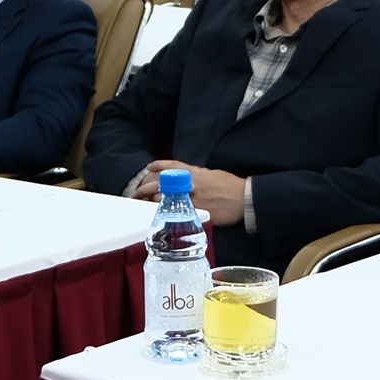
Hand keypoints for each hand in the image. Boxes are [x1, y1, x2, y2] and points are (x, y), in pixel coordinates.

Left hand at [131, 158, 247, 224]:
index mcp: (194, 172)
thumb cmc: (230, 186)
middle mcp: (188, 184)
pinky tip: (158, 213)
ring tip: (142, 204)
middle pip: (160, 184)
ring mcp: (189, 199)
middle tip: (136, 192)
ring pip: (163, 200)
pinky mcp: (193, 213)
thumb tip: (186, 177)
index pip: (171, 167)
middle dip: (146, 188)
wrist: (243, 199)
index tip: (149, 166)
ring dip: (151, 202)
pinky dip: (164, 213)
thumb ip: (196, 175)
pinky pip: (173, 213)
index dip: (159, 166)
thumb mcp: (212, 173)